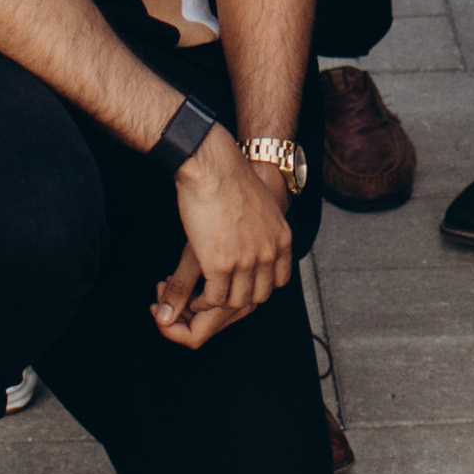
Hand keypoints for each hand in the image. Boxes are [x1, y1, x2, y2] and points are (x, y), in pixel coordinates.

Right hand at [148, 126, 293, 347]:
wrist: (214, 168)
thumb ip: (261, 230)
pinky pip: (215, 298)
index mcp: (281, 239)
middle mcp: (268, 254)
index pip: (278, 281)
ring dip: (216, 305)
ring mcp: (247, 262)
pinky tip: (192, 297)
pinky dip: (203, 303)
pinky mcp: (221, 266)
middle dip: (237, 301)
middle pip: (258, 296)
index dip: (258, 287)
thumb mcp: (260, 207)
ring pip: (236, 302)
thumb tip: (253, 240)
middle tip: (216, 298)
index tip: (241, 286)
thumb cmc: (231, 179)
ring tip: (200, 301)